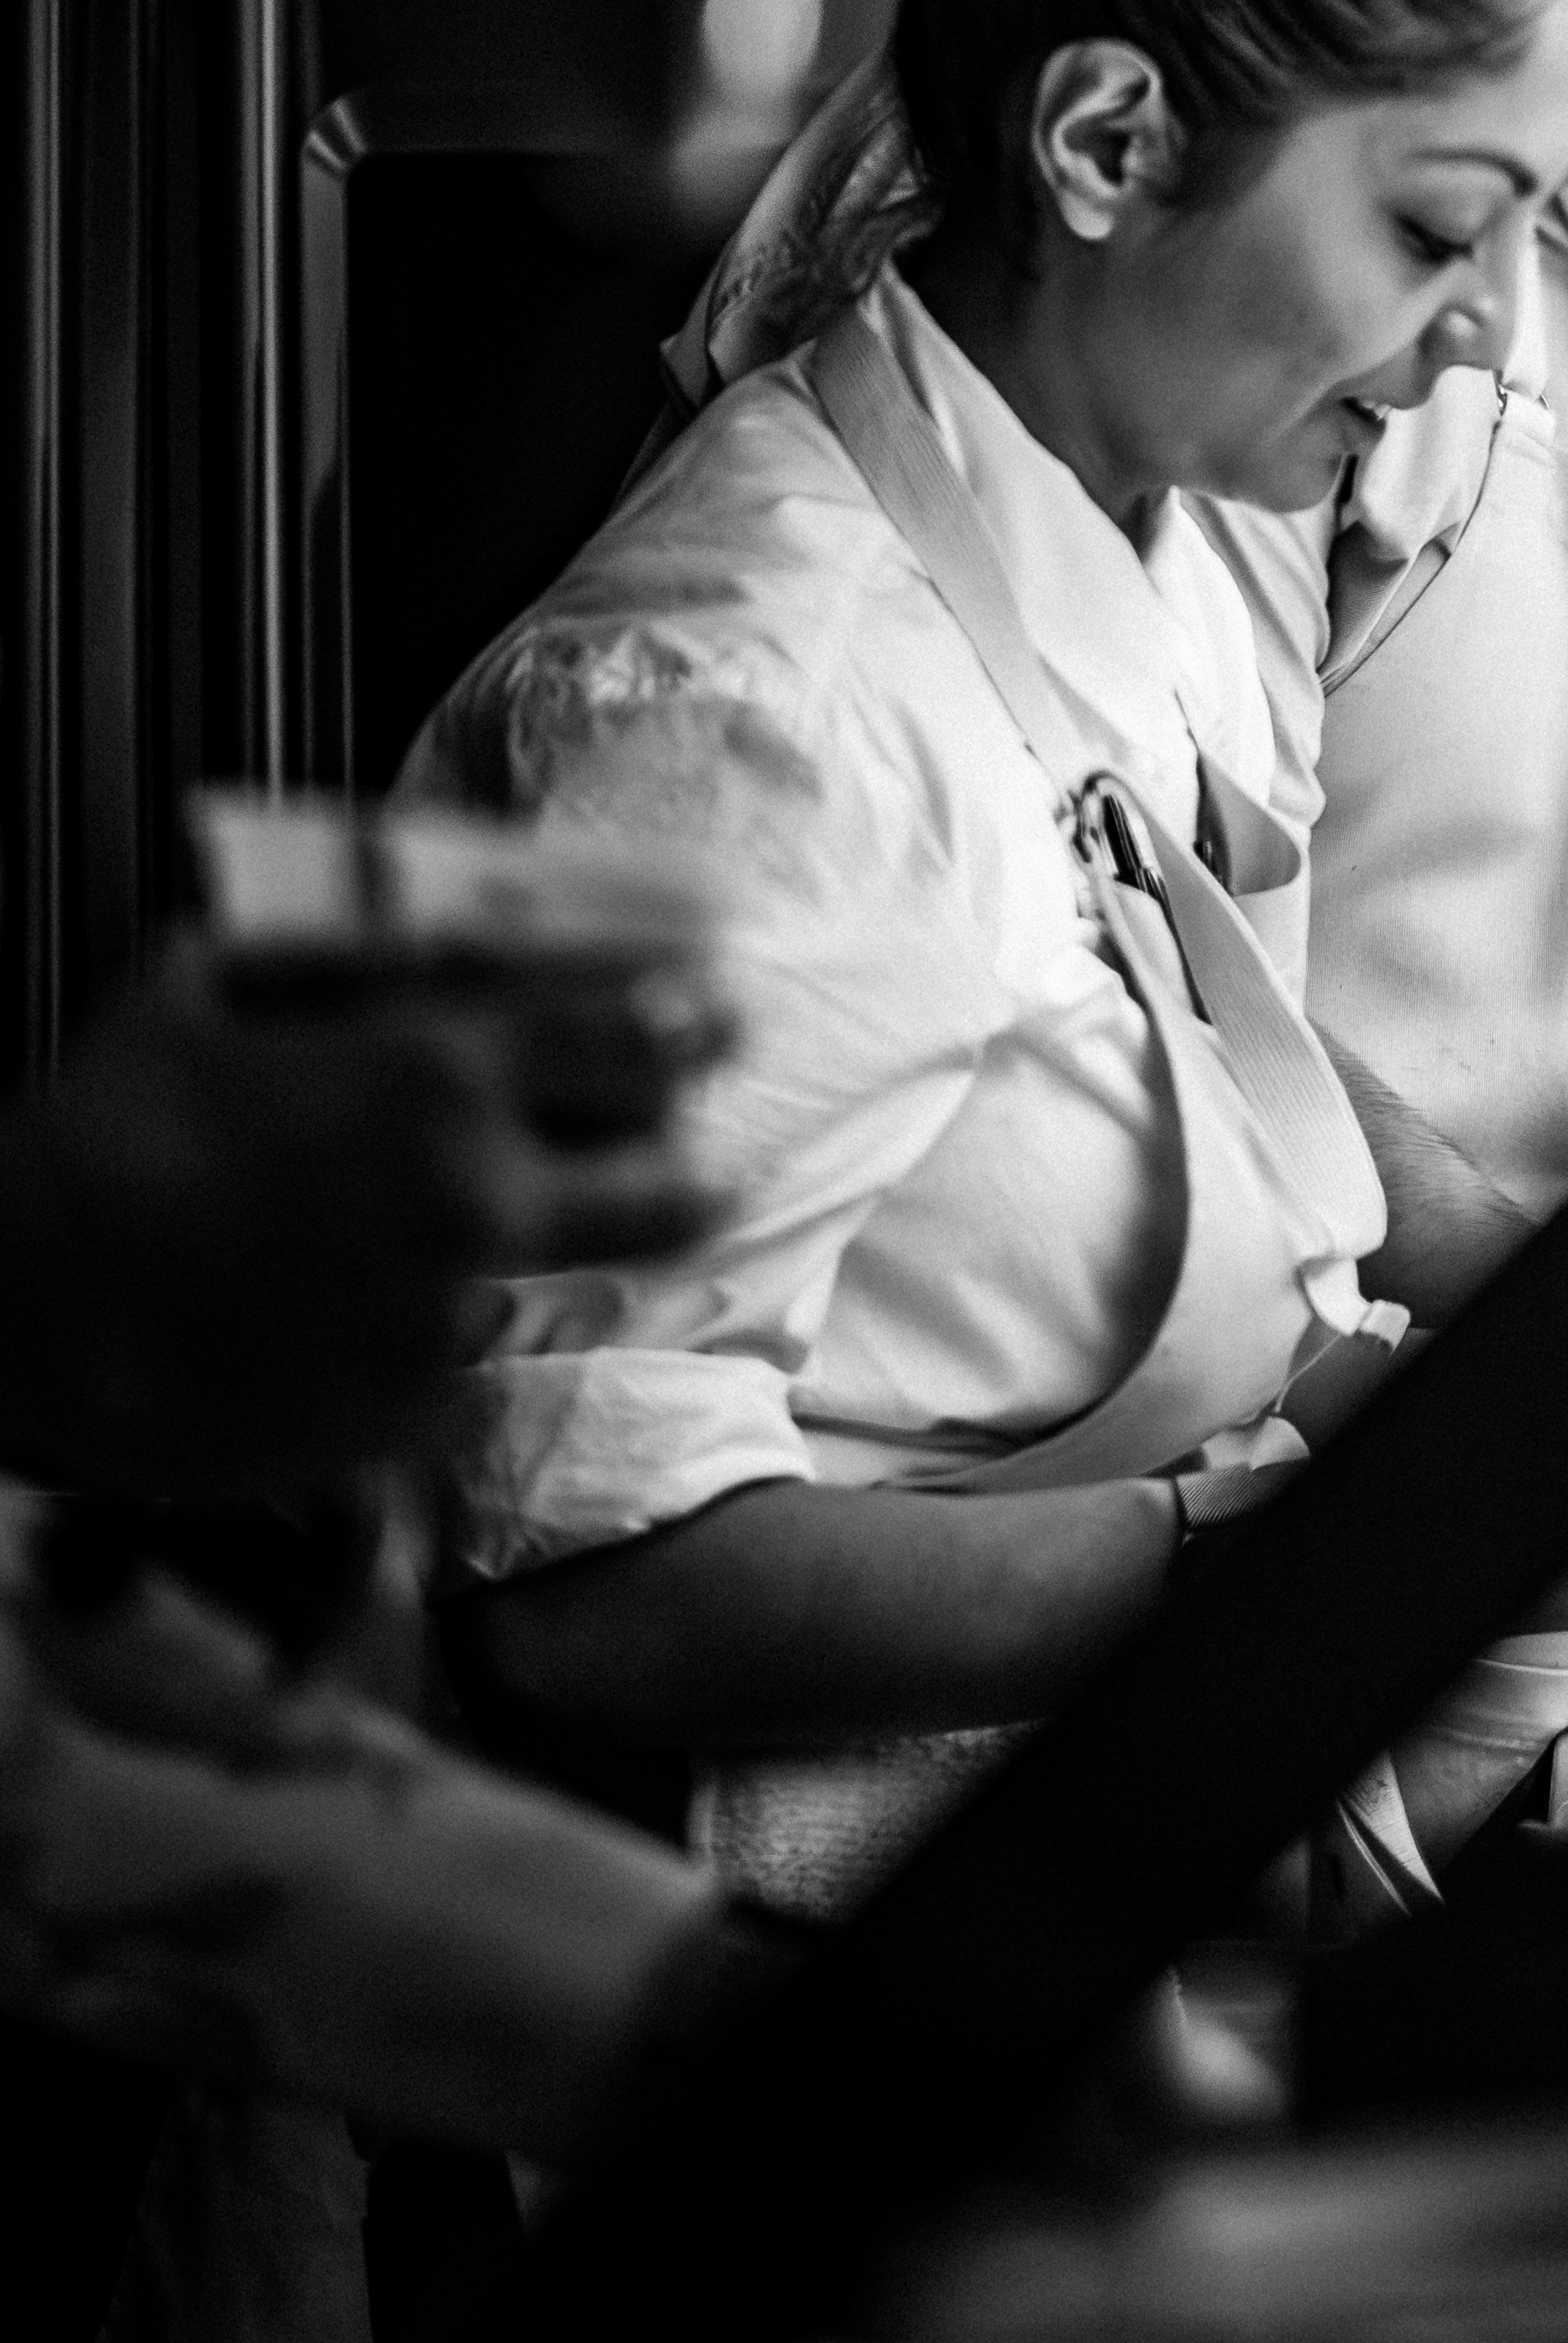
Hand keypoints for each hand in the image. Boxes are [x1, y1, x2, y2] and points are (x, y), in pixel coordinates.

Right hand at [0, 973, 718, 1491]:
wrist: (14, 1323)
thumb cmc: (97, 1135)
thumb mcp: (205, 984)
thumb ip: (341, 947)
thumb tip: (435, 918)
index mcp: (438, 1073)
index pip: (637, 1032)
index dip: (693, 1015)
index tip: (722, 1010)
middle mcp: (473, 1200)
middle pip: (670, 1191)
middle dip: (687, 1167)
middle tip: (680, 1150)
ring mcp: (445, 1323)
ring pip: (569, 1289)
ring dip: (554, 1263)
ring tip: (500, 1245)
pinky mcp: (400, 1424)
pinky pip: (469, 1376)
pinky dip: (451, 1350)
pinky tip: (385, 1327)